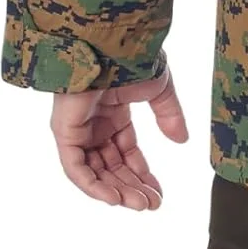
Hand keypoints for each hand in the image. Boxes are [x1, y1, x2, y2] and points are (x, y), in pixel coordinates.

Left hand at [49, 58, 188, 208]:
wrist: (113, 44)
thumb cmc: (134, 58)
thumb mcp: (159, 89)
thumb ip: (169, 116)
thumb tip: (182, 141)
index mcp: (114, 113)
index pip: (126, 152)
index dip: (142, 173)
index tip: (159, 192)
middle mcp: (94, 125)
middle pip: (112, 166)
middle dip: (132, 186)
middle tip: (151, 205)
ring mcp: (78, 130)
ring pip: (95, 172)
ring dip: (117, 190)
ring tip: (139, 204)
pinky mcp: (65, 133)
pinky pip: (76, 169)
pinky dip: (94, 186)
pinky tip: (115, 198)